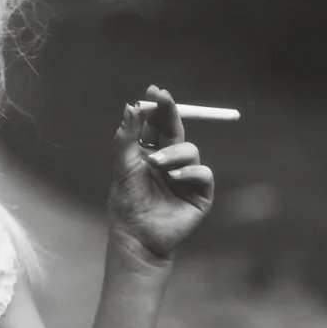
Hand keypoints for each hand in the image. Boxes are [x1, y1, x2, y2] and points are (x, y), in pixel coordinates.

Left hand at [107, 85, 214, 261]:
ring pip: (190, 150)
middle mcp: (170, 161)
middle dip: (171, 113)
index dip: (157, 108)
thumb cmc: (127, 202)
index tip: (154, 91)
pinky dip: (189, 172)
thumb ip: (126, 137)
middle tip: (164, 97)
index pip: (156, 125)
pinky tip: (174, 177)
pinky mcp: (200, 193)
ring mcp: (187, 176)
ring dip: (173, 152)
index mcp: (151, 153)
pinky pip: (203, 173)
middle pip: (175, 130)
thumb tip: (131, 106)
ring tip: (156, 163)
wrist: (137, 235)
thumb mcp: (123, 166)